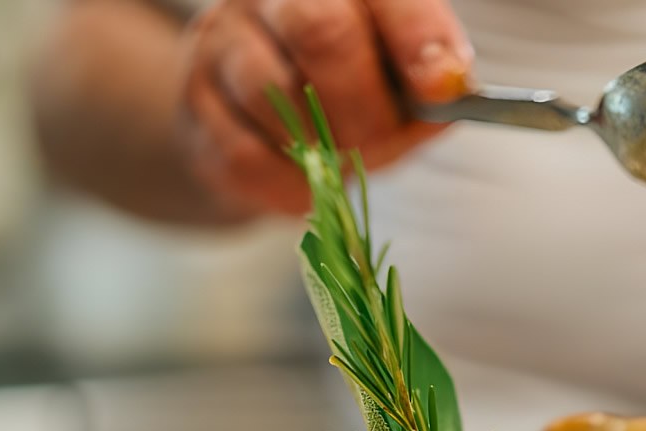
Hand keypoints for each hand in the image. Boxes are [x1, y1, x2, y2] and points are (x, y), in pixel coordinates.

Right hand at [180, 0, 472, 215]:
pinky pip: (244, 152)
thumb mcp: (401, 86)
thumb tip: (451, 89)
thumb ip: (431, 84)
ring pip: (273, 92)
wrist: (255, 128)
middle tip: (381, 142)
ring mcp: (223, 41)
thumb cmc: (346, 97)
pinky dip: (288, 183)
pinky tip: (305, 182)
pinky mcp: (194, 103)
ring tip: (340, 160)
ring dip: (322, 147)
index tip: (443, 87)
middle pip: (321, 31)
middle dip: (365, 105)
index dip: (418, 38)